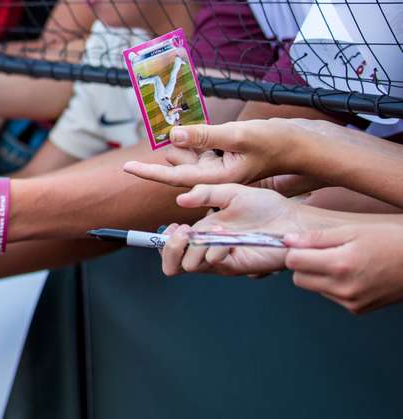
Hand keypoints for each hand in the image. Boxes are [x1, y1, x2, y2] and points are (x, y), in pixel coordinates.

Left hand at [122, 118, 326, 188]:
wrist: (302, 142)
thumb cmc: (275, 140)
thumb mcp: (238, 135)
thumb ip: (205, 136)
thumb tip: (173, 135)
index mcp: (219, 179)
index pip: (176, 178)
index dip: (150, 173)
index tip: (126, 167)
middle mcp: (218, 176)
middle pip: (180, 167)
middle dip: (165, 154)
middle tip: (149, 137)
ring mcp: (222, 166)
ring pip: (190, 156)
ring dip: (180, 143)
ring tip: (170, 126)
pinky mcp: (226, 156)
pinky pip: (202, 148)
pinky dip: (194, 138)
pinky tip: (190, 126)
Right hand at [158, 184, 334, 278]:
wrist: (293, 220)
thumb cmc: (266, 207)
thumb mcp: (231, 192)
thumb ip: (205, 193)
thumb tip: (180, 200)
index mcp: (203, 234)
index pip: (172, 249)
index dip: (165, 242)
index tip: (175, 226)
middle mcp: (208, 250)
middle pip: (172, 265)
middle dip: (170, 248)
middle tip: (183, 231)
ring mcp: (221, 260)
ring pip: (189, 266)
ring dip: (192, 245)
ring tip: (208, 230)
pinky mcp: (236, 265)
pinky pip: (214, 263)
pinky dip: (213, 248)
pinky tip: (226, 235)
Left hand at [285, 220, 402, 313]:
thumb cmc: (390, 242)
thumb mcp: (352, 231)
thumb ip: (316, 238)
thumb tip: (287, 240)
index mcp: (340, 265)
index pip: (293, 262)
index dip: (294, 250)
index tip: (303, 244)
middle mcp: (343, 288)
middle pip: (299, 279)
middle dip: (303, 265)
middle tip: (322, 252)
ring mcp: (351, 302)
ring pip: (315, 288)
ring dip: (320, 276)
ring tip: (344, 261)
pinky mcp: (358, 309)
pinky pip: (332, 296)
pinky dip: (335, 286)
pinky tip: (354, 274)